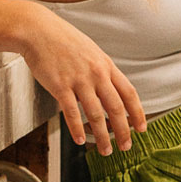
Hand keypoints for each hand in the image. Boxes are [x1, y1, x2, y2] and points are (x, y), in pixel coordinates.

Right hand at [21, 4, 145, 155]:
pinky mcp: (60, 86)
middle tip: (126, 146)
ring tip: (105, 150)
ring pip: (96, 114)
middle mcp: (96, 73)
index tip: (141, 127)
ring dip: (102, 136)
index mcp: (106, 65)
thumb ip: (101, 71)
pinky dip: (77, 130)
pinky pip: (72, 113)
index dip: (137, 112)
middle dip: (123, 131)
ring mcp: (79, 80)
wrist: (39, 31)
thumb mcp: (91, 52)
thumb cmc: (63, 41)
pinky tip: (80, 140)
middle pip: (116, 107)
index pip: (129, 92)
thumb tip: (110, 90)